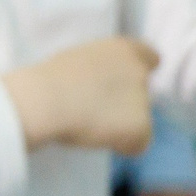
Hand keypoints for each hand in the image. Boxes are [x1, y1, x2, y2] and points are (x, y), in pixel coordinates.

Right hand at [3, 37, 159, 156]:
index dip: (139, 73)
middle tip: (96, 111)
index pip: (151, 58)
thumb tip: (100, 87)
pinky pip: (138, 144)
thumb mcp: (79, 61)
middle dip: (126, 104)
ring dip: (120, 125)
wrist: (45, 100)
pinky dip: (122, 146)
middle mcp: (139, 71)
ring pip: (139, 120)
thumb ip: (100, 69)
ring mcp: (143, 98)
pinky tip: (98, 139)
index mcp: (123, 49)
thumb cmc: (49, 79)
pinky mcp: (141, 126)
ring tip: (90, 125)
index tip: (123, 86)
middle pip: (143, 93)